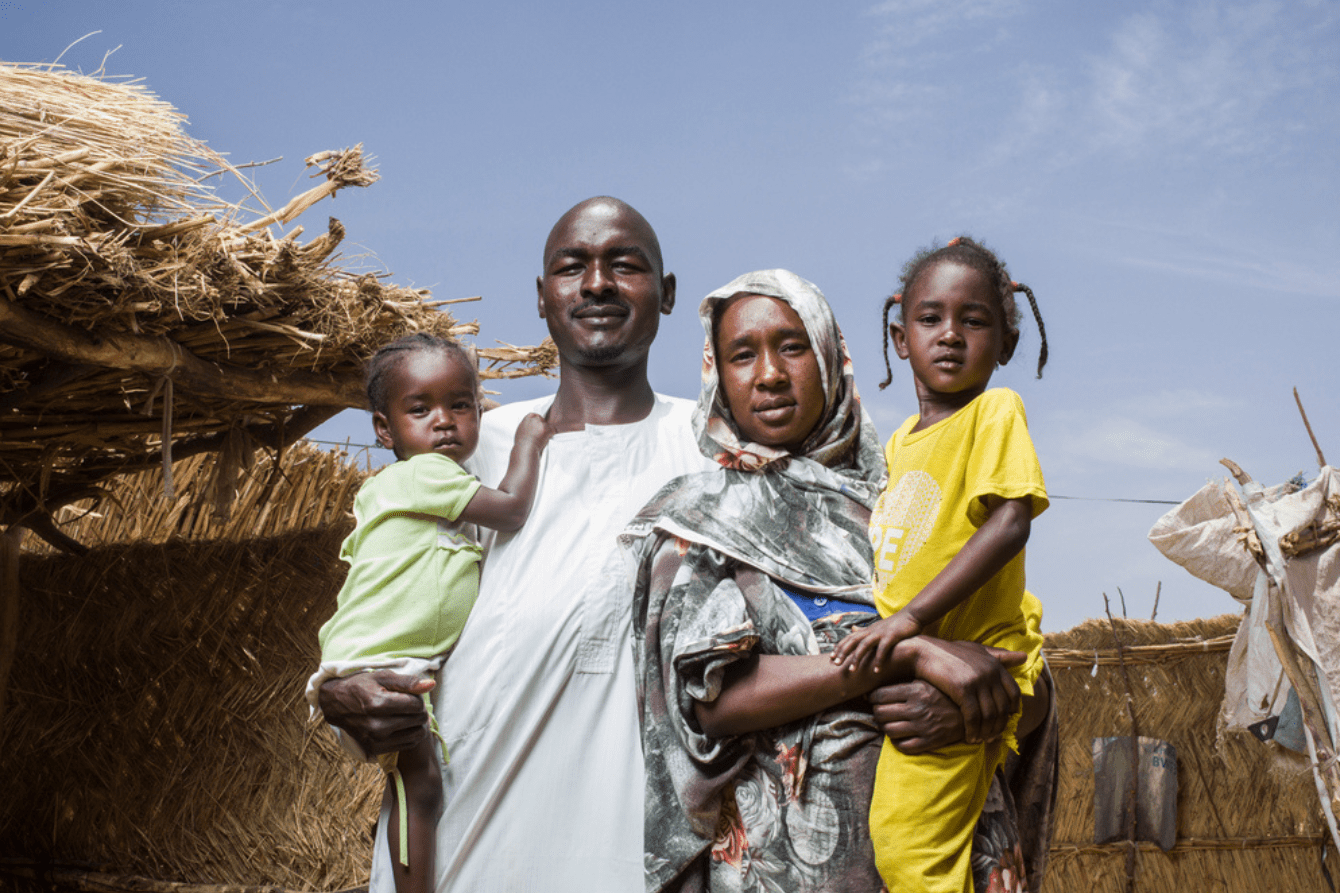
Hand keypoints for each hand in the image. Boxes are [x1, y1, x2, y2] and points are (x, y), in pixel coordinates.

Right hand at [317, 670, 433, 756]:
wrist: (335, 704)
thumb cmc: (361, 686)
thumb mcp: (382, 677)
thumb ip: (408, 682)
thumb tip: (431, 685)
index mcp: (379, 704)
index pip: (417, 705)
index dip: (418, 697)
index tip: (410, 694)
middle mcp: (377, 726)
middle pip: (418, 720)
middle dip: (418, 710)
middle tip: (408, 704)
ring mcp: (376, 740)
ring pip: (416, 734)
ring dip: (417, 723)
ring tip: (407, 714)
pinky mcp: (375, 749)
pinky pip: (407, 745)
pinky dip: (410, 734)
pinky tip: (403, 725)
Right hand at [514, 412, 553, 450]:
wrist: (525, 448)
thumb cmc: (522, 442)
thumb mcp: (521, 429)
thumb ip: (527, 425)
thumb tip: (531, 425)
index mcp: (529, 417)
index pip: (536, 416)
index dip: (537, 423)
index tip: (536, 429)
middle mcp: (535, 418)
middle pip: (543, 420)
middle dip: (542, 427)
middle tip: (539, 435)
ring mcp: (542, 423)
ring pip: (548, 426)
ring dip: (546, 432)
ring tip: (539, 439)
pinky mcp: (547, 429)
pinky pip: (553, 431)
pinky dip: (550, 436)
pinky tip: (543, 440)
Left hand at [830, 610, 922, 672]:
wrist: (912, 615)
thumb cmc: (894, 624)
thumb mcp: (877, 627)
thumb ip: (864, 631)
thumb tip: (852, 630)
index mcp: (867, 630)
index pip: (849, 638)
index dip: (840, 647)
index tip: (831, 657)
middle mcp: (871, 631)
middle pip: (853, 641)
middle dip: (843, 652)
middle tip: (835, 664)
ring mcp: (881, 633)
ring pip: (864, 645)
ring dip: (857, 658)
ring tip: (852, 670)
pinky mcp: (892, 636)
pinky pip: (883, 649)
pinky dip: (878, 660)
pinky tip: (876, 671)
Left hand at [869, 680, 964, 753]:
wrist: (970, 712)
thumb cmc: (944, 694)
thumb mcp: (927, 681)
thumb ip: (906, 681)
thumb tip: (880, 676)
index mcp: (916, 690)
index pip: (880, 695)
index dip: (872, 697)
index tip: (872, 697)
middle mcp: (917, 709)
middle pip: (880, 713)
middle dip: (876, 712)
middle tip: (879, 710)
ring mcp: (923, 727)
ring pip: (888, 730)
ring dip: (885, 727)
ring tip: (888, 722)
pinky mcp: (929, 741)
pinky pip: (903, 746)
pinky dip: (896, 742)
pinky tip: (899, 736)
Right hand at [907, 638, 1022, 744]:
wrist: (924, 652)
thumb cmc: (950, 652)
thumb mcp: (977, 650)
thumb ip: (1000, 655)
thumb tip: (1025, 656)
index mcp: (995, 665)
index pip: (1014, 693)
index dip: (1012, 710)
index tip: (1005, 721)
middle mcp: (990, 673)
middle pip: (1003, 708)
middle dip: (999, 726)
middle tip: (993, 737)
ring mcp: (977, 681)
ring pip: (990, 715)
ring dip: (986, 732)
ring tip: (980, 739)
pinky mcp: (963, 690)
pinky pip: (973, 717)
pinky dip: (973, 730)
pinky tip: (969, 737)